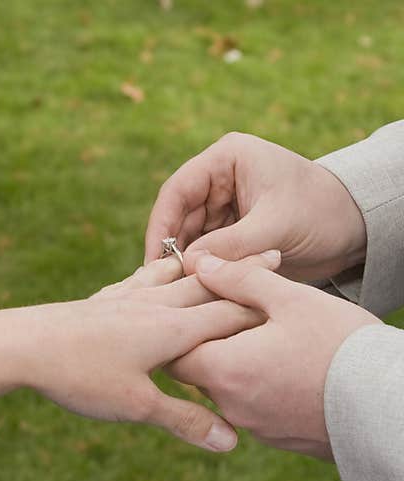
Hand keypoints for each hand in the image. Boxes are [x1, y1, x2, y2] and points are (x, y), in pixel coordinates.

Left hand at [0, 253, 278, 451]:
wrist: (17, 344)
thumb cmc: (78, 375)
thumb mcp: (136, 405)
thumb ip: (185, 419)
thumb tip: (231, 442)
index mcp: (172, 329)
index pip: (229, 313)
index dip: (262, 305)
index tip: (292, 290)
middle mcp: (152, 306)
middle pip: (207, 286)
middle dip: (241, 273)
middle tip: (270, 252)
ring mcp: (123, 300)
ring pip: (172, 278)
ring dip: (200, 268)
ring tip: (216, 256)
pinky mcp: (97, 302)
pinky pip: (136, 282)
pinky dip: (155, 274)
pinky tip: (148, 275)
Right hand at [144, 132, 367, 280]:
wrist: (355, 229)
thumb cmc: (322, 212)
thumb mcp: (275, 227)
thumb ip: (229, 245)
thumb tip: (186, 266)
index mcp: (227, 159)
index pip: (178, 191)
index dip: (161, 226)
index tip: (153, 260)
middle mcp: (219, 179)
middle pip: (178, 217)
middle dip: (172, 250)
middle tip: (163, 285)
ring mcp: (223, 205)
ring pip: (189, 237)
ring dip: (186, 263)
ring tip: (178, 291)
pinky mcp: (230, 230)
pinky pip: (205, 251)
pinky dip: (201, 269)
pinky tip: (194, 289)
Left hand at [166, 255, 379, 458]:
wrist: (391, 406)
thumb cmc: (342, 346)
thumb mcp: (291, 299)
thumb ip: (239, 280)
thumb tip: (200, 263)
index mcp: (223, 370)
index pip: (174, 352)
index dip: (181, 327)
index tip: (197, 308)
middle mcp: (229, 405)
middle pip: (197, 372)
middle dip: (208, 343)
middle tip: (230, 318)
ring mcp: (253, 426)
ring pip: (225, 389)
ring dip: (234, 364)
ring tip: (260, 338)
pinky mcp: (277, 437)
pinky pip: (252, 407)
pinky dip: (258, 385)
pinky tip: (281, 366)